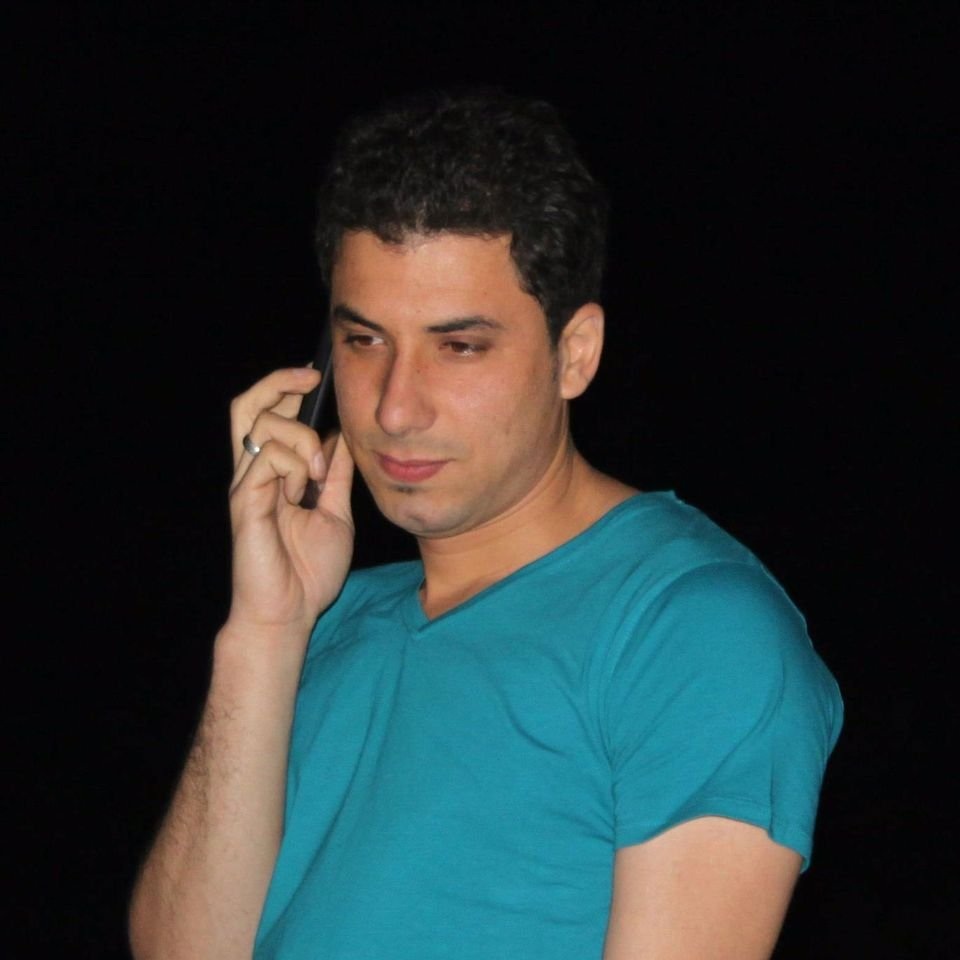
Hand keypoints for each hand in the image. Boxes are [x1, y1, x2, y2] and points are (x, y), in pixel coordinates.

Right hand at [226, 367, 354, 637]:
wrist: (289, 613)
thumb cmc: (308, 571)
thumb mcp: (335, 512)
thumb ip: (335, 477)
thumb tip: (344, 440)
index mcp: (274, 473)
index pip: (270, 415)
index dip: (287, 388)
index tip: (318, 379)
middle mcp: (254, 473)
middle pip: (248, 405)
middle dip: (278, 382)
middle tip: (309, 380)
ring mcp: (246, 485)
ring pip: (261, 423)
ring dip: (300, 437)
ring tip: (316, 473)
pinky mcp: (244, 500)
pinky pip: (266, 457)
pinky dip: (292, 463)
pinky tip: (302, 489)